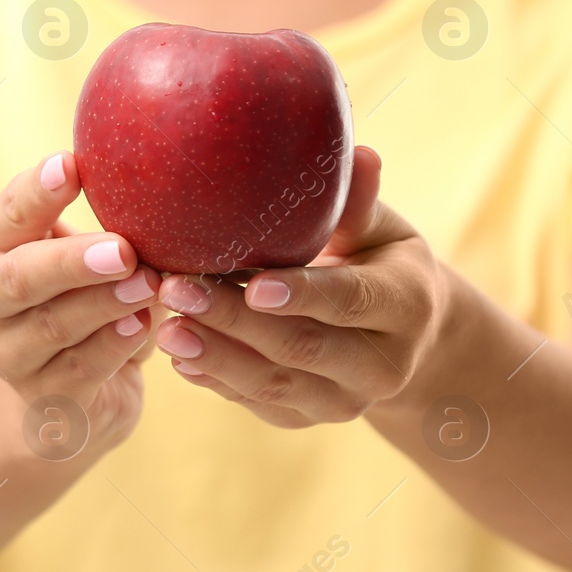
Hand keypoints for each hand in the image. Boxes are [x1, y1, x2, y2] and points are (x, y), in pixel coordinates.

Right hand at [0, 152, 159, 449]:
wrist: (66, 388)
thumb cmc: (80, 292)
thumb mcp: (79, 248)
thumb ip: (98, 216)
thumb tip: (153, 174)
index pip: (5, 214)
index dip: (35, 191)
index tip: (71, 164)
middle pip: (18, 278)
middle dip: (71, 261)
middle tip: (124, 250)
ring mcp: (7, 355)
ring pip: (53, 326)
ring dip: (104, 304)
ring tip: (150, 285)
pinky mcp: (42, 399)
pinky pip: (79, 370)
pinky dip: (113, 346)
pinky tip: (143, 327)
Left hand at [154, 147, 445, 427]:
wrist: (406, 337)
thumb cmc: (381, 260)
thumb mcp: (382, 230)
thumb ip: (360, 203)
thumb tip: (358, 152)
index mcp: (405, 307)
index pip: (349, 302)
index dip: (302, 295)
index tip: (253, 283)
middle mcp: (382, 366)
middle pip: (301, 347)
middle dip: (234, 321)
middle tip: (178, 289)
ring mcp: (344, 401)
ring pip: (274, 386)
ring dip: (216, 356)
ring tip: (166, 326)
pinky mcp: (308, 419)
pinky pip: (258, 405)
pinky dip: (217, 381)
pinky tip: (180, 357)